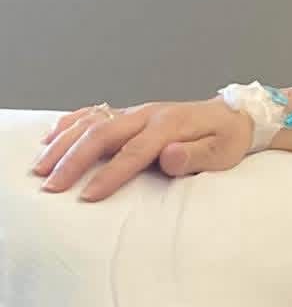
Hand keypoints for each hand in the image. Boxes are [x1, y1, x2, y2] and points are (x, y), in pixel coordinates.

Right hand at [32, 99, 255, 201]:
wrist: (235, 115)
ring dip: (64, 143)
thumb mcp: (223, 153)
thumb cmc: (228, 139)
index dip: (110, 174)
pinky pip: (95, 113)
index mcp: (170, 125)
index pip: (134, 152)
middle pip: (103, 134)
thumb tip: (169, 157)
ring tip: (41, 165)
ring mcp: (137, 111)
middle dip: (74, 160)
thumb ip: (196, 156)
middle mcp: (148, 114)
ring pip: (92, 122)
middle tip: (52, 185)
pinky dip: (70, 123)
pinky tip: (51, 136)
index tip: (88, 196)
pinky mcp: (131, 113)